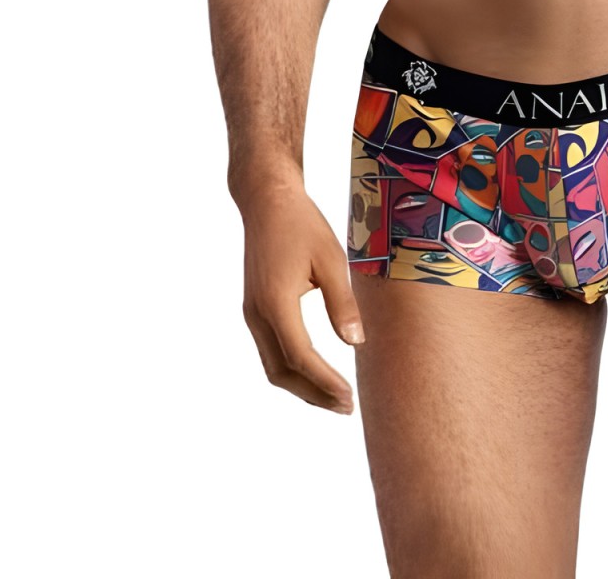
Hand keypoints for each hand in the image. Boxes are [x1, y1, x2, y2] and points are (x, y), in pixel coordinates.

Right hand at [239, 177, 364, 414]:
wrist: (267, 201)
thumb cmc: (302, 225)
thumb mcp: (332, 260)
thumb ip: (342, 304)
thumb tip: (355, 344)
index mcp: (276, 302)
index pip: (301, 357)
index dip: (325, 382)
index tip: (349, 397)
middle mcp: (257, 313)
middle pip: (281, 372)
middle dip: (312, 395)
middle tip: (346, 406)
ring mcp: (252, 313)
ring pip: (272, 365)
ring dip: (301, 386)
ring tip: (334, 397)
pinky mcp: (254, 308)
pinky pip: (270, 350)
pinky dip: (292, 369)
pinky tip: (315, 371)